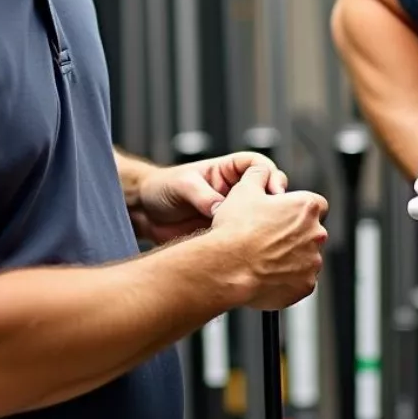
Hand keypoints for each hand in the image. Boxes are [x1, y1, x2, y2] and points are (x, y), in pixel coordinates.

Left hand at [125, 152, 287, 243]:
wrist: (143, 213)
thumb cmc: (161, 189)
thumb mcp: (181, 185)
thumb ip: (202, 195)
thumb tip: (221, 209)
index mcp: (227, 171)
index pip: (258, 166)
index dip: (269, 175)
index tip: (272, 190)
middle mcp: (233, 191)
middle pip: (266, 192)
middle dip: (275, 202)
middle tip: (274, 215)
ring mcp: (231, 213)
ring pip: (258, 217)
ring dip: (263, 225)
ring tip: (261, 236)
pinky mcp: (224, 234)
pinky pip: (243, 238)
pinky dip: (248, 244)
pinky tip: (247, 252)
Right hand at [210, 165, 328, 309]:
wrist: (227, 267)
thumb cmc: (236, 229)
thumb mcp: (244, 190)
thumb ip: (259, 174)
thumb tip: (262, 170)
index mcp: (306, 207)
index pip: (315, 205)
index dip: (298, 211)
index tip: (283, 217)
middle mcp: (316, 234)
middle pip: (311, 233)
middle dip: (294, 236)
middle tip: (268, 240)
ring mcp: (313, 262)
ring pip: (306, 258)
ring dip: (291, 259)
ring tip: (264, 259)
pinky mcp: (306, 286)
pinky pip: (300, 281)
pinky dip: (287, 280)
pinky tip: (266, 275)